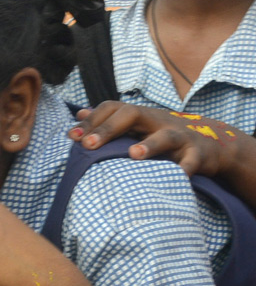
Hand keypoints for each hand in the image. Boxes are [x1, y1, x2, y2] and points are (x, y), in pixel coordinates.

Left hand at [71, 101, 242, 177]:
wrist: (213, 145)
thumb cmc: (164, 137)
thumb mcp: (138, 127)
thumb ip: (110, 121)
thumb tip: (80, 114)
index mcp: (141, 116)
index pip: (112, 108)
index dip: (92, 120)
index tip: (72, 136)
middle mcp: (158, 121)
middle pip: (133, 114)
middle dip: (109, 129)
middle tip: (88, 145)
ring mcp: (181, 136)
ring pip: (165, 136)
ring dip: (150, 145)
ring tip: (133, 155)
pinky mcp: (199, 154)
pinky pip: (192, 161)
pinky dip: (185, 168)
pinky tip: (177, 176)